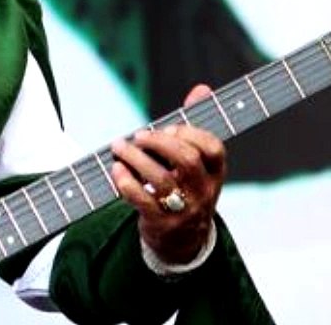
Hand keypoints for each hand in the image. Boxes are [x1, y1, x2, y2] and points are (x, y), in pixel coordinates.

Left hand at [109, 84, 225, 264]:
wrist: (183, 242)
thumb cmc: (186, 190)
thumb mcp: (197, 163)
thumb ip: (194, 126)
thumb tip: (201, 88)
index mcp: (214, 173)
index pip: (214, 149)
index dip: (191, 134)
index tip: (169, 128)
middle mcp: (203, 191)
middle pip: (186, 161)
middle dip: (159, 142)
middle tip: (138, 135)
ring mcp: (183, 210)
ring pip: (161, 180)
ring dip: (135, 159)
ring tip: (118, 147)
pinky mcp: (162, 223)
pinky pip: (143, 201)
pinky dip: (126, 182)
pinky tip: (116, 169)